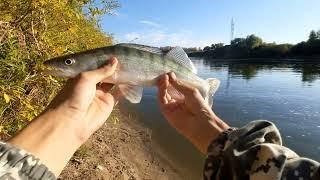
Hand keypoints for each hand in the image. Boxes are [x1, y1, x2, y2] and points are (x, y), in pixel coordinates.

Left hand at [9, 57, 119, 174]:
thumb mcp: (86, 78)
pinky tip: (132, 79)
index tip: (115, 53)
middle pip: (105, 73)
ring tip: (130, 66)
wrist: (73, 120)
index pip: (95, 65)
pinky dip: (125, 87)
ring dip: (120, 76)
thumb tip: (115, 60)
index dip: (104, 60)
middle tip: (125, 59)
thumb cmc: (75, 95)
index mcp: (82, 76)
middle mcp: (91, 84)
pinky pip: (118, 93)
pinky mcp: (109, 103)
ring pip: (112, 82)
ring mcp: (100, 94)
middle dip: (113, 68)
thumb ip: (102, 70)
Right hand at [157, 72, 228, 152]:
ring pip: (163, 94)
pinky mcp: (166, 112)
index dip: (171, 80)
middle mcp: (176, 101)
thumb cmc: (199, 106)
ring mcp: (170, 106)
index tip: (169, 73)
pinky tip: (163, 85)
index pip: (175, 86)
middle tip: (164, 75)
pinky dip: (161, 92)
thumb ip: (178, 84)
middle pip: (167, 89)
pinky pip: (161, 100)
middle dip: (165, 82)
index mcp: (184, 96)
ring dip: (162, 85)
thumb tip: (170, 75)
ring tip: (164, 78)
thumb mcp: (190, 92)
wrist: (200, 123)